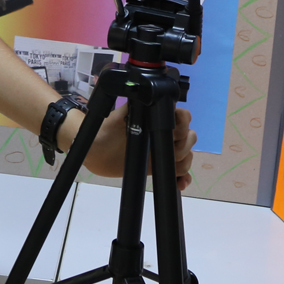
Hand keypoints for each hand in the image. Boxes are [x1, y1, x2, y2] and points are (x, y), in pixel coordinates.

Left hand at [75, 104, 198, 190]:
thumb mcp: (116, 119)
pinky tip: (178, 184)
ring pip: (187, 156)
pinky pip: (178, 173)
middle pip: (189, 137)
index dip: (182, 125)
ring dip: (182, 164)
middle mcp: (163, 132)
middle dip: (182, 146)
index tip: (171, 133)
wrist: (94, 153)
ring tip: (167, 169)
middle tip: (164, 153)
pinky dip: (182, 178)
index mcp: (156, 118)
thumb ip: (130, 110)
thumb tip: (141, 99)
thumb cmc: (103, 132)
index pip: (183, 117)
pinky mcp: (158, 167)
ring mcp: (162, 151)